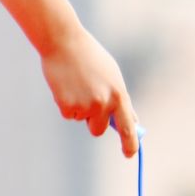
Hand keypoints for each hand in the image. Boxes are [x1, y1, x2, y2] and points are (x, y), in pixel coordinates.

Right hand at [42, 26, 137, 157]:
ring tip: (76, 84)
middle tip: (88, 102)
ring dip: (78, 108)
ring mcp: (85, 105)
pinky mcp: (67, 106)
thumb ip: (119, 100)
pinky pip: (68, 114)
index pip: (128, 127)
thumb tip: (130, 123)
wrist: (64, 42)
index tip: (129, 154)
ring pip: (81, 120)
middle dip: (94, 122)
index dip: (130, 144)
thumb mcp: (111, 76)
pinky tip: (66, 85)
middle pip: (99, 129)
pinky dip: (66, 104)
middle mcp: (104, 102)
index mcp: (118, 94)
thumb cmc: (89, 57)